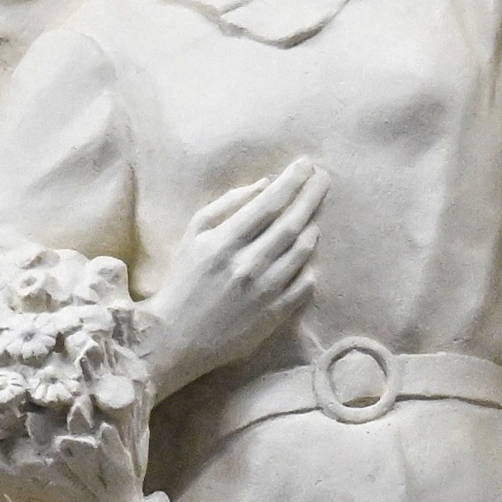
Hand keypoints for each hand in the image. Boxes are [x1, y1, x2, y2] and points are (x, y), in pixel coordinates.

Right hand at [144, 157, 326, 387]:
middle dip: (311, 196)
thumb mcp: (193, 235)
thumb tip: (264, 185)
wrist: (177, 336)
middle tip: (324, 178)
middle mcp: (248, 264)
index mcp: (225, 242)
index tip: (306, 164)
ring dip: (312, 228)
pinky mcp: (274, 314)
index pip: (269, 204)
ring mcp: (264, 291)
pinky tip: (307, 257)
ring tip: (314, 215)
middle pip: (292, 223)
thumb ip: (225, 206)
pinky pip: (304, 284)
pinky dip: (309, 266)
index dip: (292, 181)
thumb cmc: (184, 280)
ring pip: (302, 252)